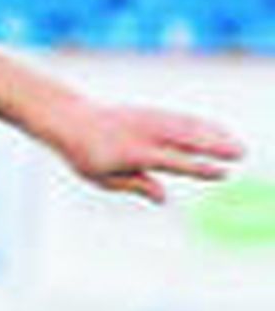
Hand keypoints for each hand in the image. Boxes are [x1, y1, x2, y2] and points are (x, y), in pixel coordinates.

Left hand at [49, 104, 244, 203]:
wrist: (71, 118)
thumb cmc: (85, 154)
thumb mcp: (103, 177)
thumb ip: (136, 185)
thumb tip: (164, 197)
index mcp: (132, 153)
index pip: (173, 162)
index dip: (198, 168)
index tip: (222, 174)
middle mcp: (144, 133)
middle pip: (185, 139)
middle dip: (214, 146)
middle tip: (240, 154)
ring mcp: (148, 119)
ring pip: (187, 126)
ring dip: (213, 134)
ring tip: (237, 145)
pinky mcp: (150, 113)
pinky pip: (180, 118)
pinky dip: (200, 124)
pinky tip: (217, 131)